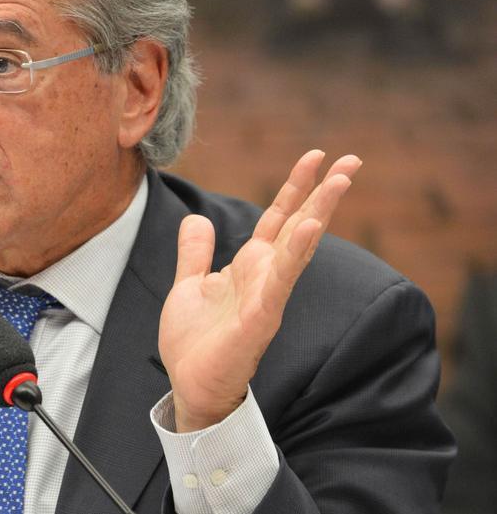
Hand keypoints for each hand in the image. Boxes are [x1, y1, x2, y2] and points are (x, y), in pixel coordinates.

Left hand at [159, 150, 360, 431]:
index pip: (277, 218)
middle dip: (324, 192)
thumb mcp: (188, 284)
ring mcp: (267, 296)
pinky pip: (280, 281)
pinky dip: (295, 254)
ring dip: (318, 212)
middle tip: (353, 159)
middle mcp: (265, 276)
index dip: (295, 188)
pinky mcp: (260, 317)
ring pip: (297, 247)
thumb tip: (198, 218)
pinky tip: (308, 228)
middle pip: (299, 225)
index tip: (315, 156)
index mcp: (250, 266)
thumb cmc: (194, 342)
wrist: (189, 385)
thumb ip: (196, 253)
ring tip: (339, 180)